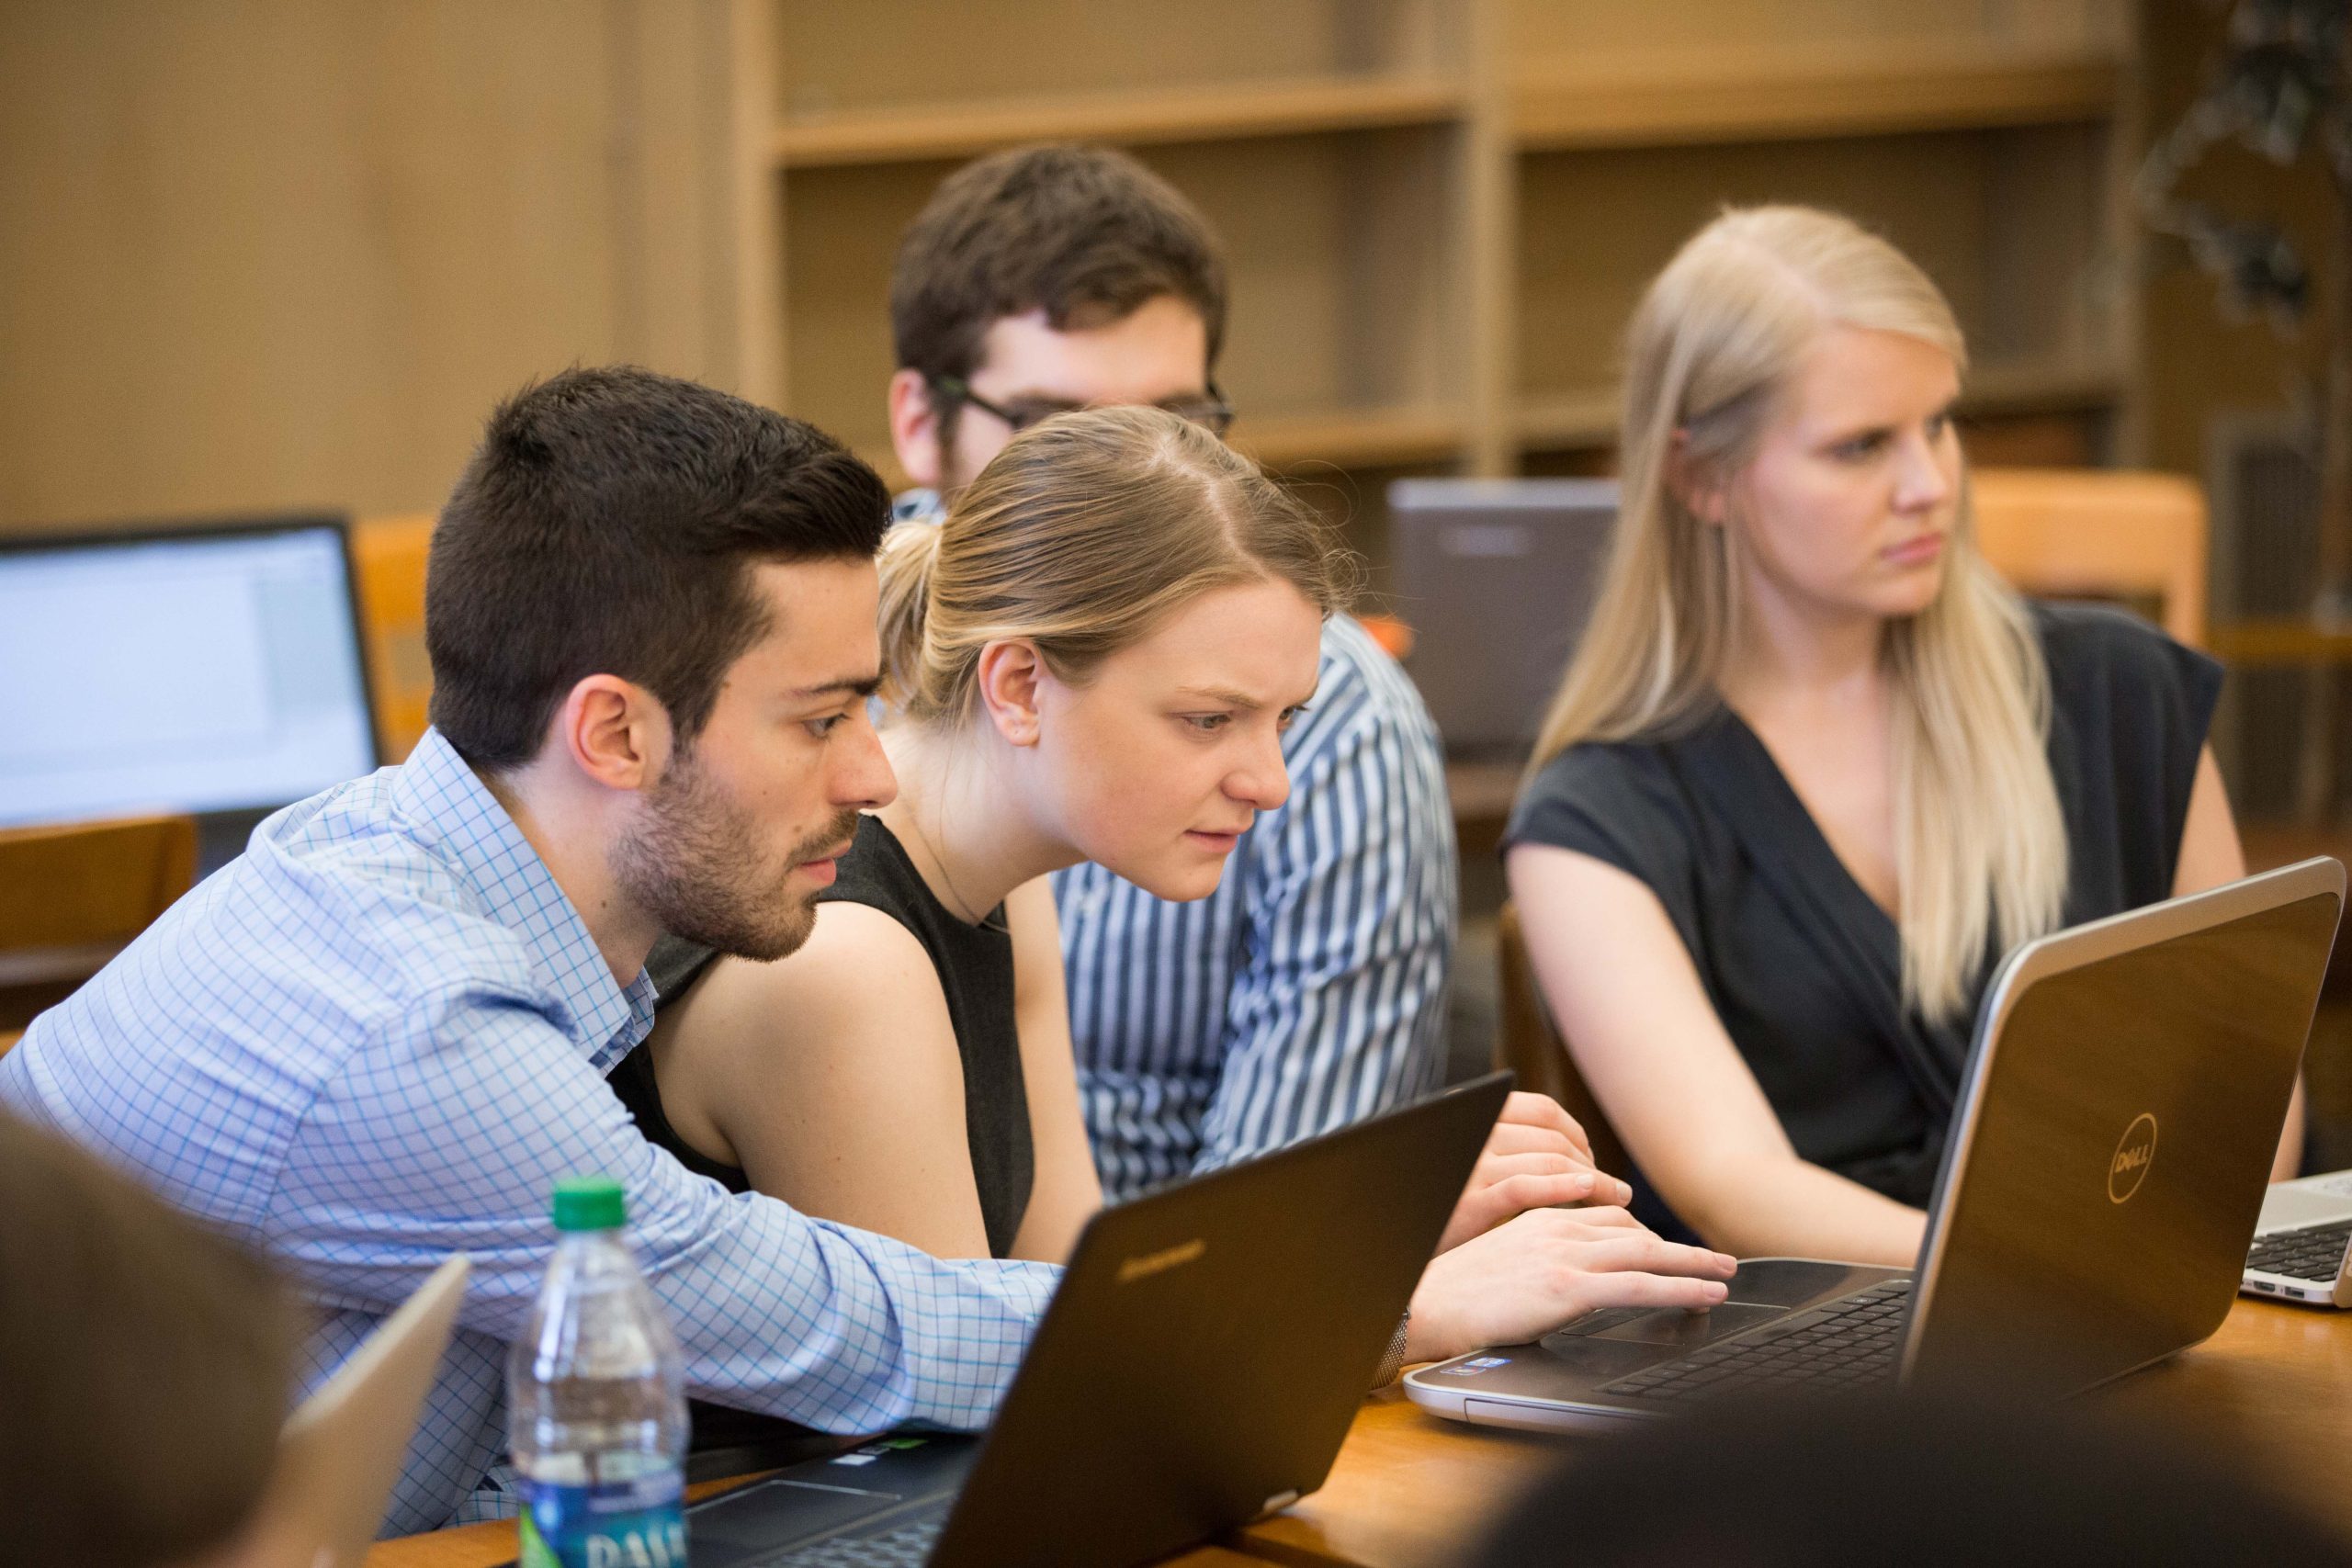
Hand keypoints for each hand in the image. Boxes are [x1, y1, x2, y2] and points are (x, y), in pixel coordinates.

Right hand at [1404, 1206, 1737, 1365]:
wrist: (1425, 1306)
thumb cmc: (1455, 1295)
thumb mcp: (1504, 1263)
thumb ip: (1540, 1260)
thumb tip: (1566, 1282)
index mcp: (1541, 1218)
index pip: (1609, 1216)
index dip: (1646, 1234)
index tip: (1670, 1249)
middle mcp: (1558, 1228)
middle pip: (1635, 1229)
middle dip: (1682, 1246)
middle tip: (1717, 1258)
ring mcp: (1564, 1256)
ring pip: (1647, 1252)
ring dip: (1694, 1264)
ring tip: (1724, 1275)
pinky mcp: (1567, 1288)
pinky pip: (1639, 1285)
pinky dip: (1681, 1287)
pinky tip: (1706, 1294)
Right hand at [1434, 1091, 1635, 1254]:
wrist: (1412, 1250)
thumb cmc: (1447, 1210)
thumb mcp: (1474, 1166)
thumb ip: (1508, 1151)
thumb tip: (1566, 1152)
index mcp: (1476, 1119)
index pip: (1542, 1109)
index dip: (1576, 1131)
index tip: (1591, 1157)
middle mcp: (1474, 1137)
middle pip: (1553, 1137)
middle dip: (1590, 1160)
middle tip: (1611, 1186)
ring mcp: (1472, 1169)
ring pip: (1550, 1160)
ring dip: (1594, 1179)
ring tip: (1616, 1197)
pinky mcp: (1471, 1203)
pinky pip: (1527, 1188)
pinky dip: (1565, 1188)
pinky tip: (1588, 1195)